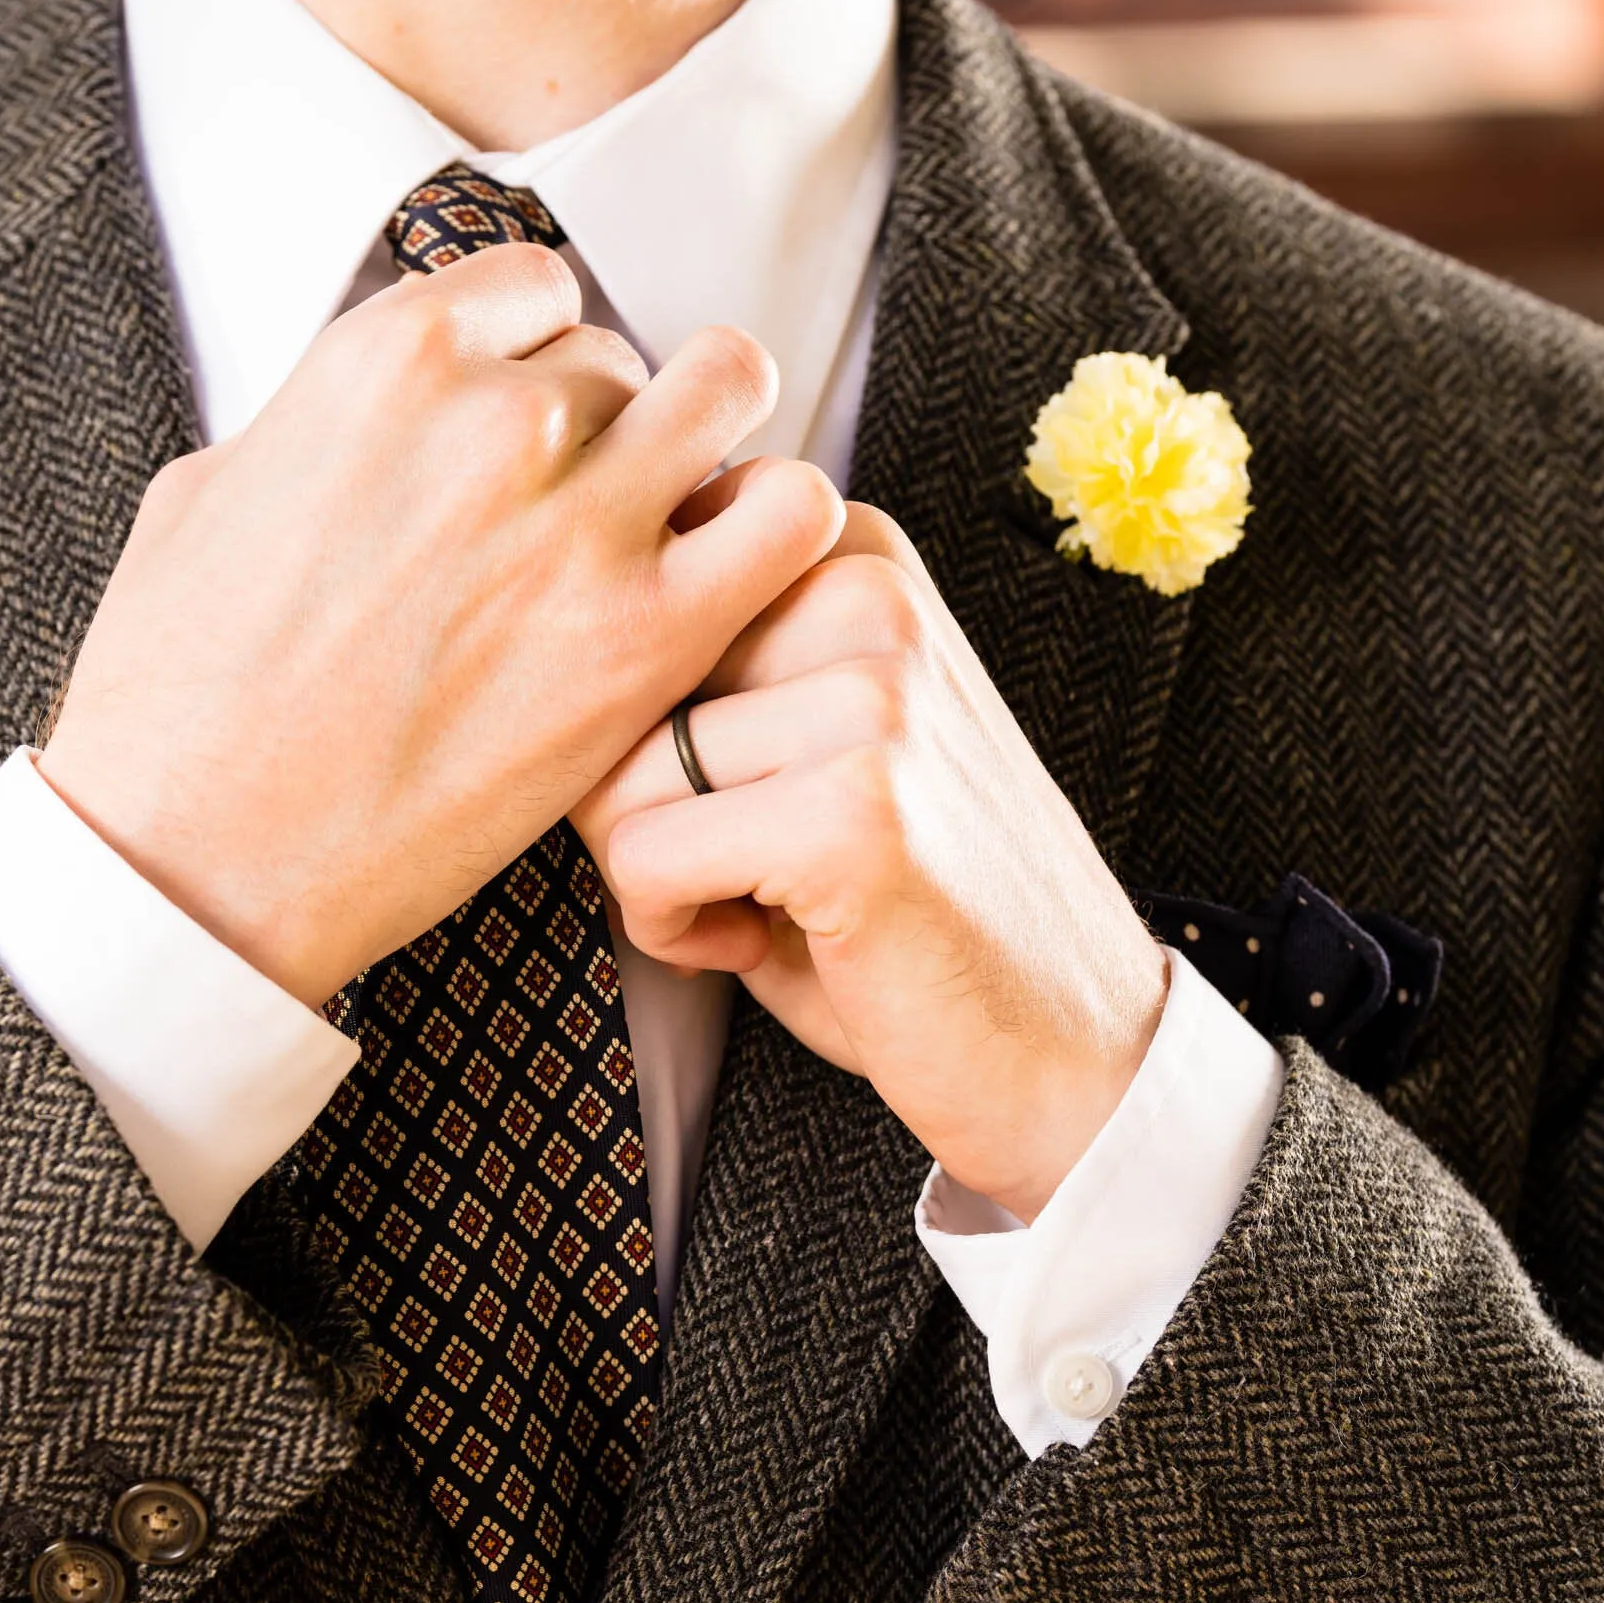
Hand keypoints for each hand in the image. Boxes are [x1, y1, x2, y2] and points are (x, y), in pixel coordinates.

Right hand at [40, 245, 844, 1006]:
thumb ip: (318, 423)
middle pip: (621, 362)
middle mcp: (496, 415)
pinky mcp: (647, 638)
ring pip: (725, 394)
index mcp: (385, 357)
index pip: (536, 289)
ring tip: (669, 531)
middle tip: (572, 525)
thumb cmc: (177, 696)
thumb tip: (365, 417)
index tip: (521, 432)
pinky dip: (777, 531)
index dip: (536, 359)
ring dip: (706, 449)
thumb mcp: (207, 492)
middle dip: (605, 432)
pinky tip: (726, 588)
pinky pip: (793, 516)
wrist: (201, 859)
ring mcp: (582, 521)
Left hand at [572, 504, 1167, 1221]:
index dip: (649, 726)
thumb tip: (532, 659)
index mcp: (856, 556)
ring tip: (768, 903)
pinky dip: (673, 931)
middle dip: (639, 800)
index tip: (744, 784)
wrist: (1071, 1046)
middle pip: (608, 684)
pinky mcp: (848, 813)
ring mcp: (867, 698)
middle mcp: (866, 597)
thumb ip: (712, 670)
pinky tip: (770, 944)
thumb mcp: (818, 740)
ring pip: (613, 781)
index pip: (633, 596)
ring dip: (658, 874)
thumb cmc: (916, 902)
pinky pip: (640, 862)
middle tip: (750, 863)